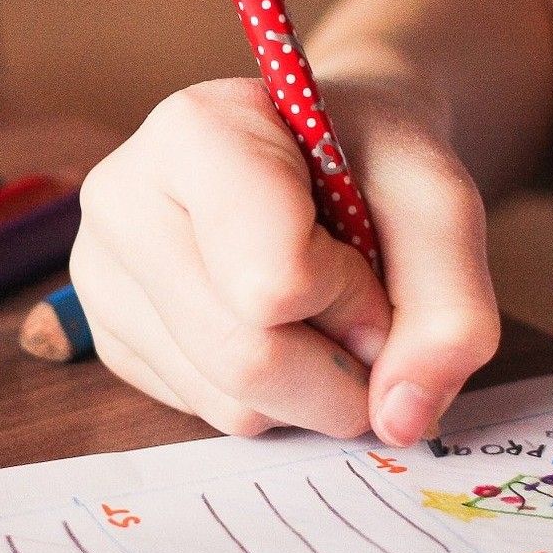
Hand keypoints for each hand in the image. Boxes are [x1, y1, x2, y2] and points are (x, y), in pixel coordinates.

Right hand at [70, 75, 500, 444]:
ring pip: (228, 402)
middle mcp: (122, 199)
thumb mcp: (440, 205)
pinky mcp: (109, 338)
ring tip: (315, 308)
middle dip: (339, 366)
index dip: (352, 294)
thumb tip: (400, 420)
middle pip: (245, 358)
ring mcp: (102, 274)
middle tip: (365, 312)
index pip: (273, 281)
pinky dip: (270, 395)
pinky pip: (206, 414)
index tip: (366, 252)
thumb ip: (450, 309)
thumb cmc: (372, 161)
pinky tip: (272, 325)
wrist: (322, 151)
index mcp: (192, 132)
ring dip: (310, 387)